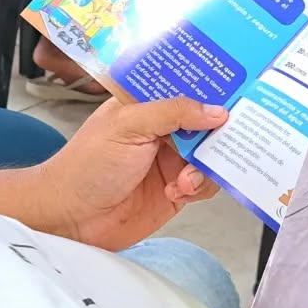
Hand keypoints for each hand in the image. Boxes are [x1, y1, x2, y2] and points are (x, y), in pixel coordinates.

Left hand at [37, 97, 223, 250]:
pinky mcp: (175, 191)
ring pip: (209, 156)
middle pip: (205, 124)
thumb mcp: (129, 125)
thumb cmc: (86, 166)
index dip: (211, 90)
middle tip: (226, 138)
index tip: (237, 93)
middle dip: (217, 132)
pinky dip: (199, 188)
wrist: (71, 217)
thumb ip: (173, 113)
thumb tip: (215, 110)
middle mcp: (161, 130)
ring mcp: (169, 161)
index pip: (186, 90)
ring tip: (185, 177)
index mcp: (146, 105)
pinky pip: (204, 185)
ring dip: (205, 166)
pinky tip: (179, 191)